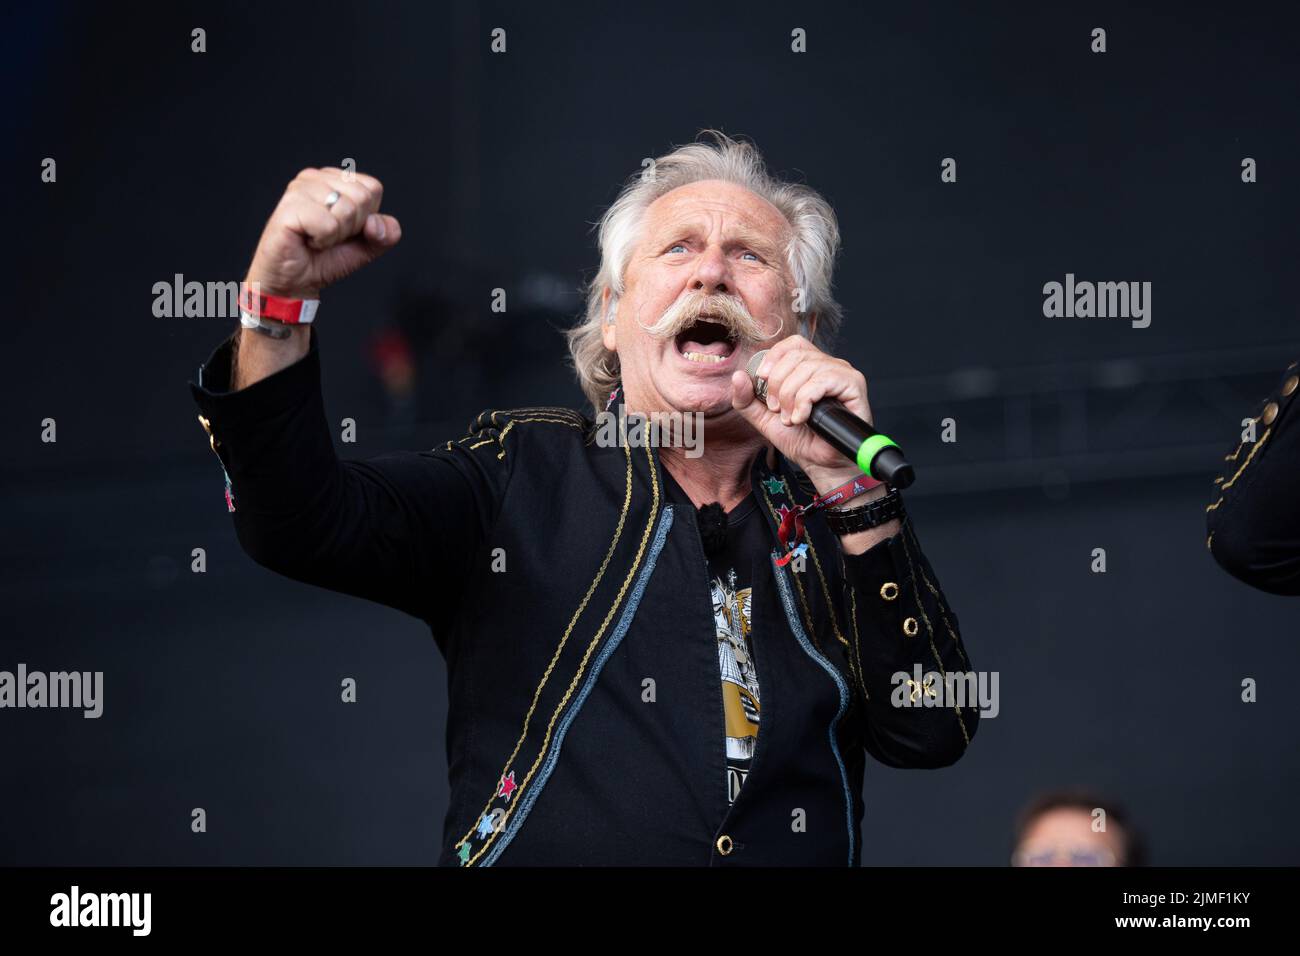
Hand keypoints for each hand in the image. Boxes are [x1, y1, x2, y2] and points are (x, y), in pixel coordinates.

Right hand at [244, 166, 401, 298]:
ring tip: (316, 238)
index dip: (366, 218)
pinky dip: (323, 240)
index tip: (343, 229)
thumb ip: (385, 234)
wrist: (293, 281)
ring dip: (336, 235)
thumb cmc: (323, 259)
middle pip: (362, 197)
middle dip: (352, 227)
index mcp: (334, 179)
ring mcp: (299, 189)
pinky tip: (307, 240)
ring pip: (346, 210)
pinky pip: (328, 224)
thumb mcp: (366, 247)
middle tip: (328, 235)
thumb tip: (376, 222)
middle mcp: (315, 177)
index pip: (373, 189)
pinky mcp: (289, 207)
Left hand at [729, 335, 875, 490]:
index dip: (773, 358)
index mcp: (809, 366)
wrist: (821, 463)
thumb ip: (747, 400)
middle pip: (796, 355)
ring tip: (790, 419)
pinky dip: (805, 401)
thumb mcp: (764, 419)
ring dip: (790, 396)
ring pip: (807, 367)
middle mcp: (828, 365)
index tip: (762, 380)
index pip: (791, 344)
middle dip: (778, 384)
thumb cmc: (801, 439)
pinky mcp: (853, 384)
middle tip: (777, 409)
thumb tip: (738, 376)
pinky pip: (822, 381)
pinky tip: (802, 418)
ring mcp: (842, 373)